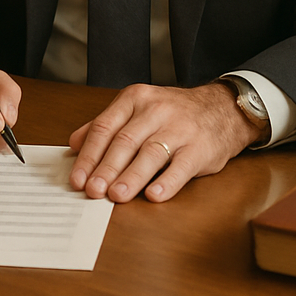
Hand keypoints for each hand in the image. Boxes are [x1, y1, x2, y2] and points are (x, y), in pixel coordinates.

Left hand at [67, 82, 265, 202]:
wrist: (221, 109)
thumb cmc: (172, 113)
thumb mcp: (137, 109)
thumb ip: (106, 125)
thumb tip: (74, 144)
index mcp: (134, 99)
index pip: (105, 127)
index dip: (89, 155)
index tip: (77, 178)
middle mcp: (155, 111)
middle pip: (125, 142)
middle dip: (106, 169)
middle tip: (92, 191)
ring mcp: (179, 129)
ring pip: (150, 153)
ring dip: (131, 177)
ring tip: (116, 196)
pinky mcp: (200, 148)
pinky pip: (181, 166)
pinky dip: (167, 182)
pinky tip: (153, 195)